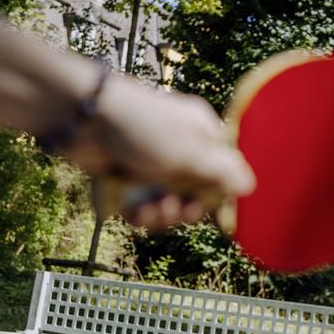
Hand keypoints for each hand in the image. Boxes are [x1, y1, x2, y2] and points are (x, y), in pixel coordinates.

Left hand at [64, 74, 255, 229]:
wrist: (83, 118)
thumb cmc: (144, 127)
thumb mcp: (192, 151)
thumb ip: (223, 172)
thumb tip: (250, 186)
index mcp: (201, 136)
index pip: (221, 173)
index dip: (215, 195)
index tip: (205, 206)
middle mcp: (178, 149)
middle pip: (194, 195)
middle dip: (185, 209)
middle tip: (175, 208)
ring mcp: (150, 163)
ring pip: (166, 204)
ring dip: (160, 215)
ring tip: (149, 209)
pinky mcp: (125, 177)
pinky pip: (141, 206)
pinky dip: (139, 213)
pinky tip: (134, 211)